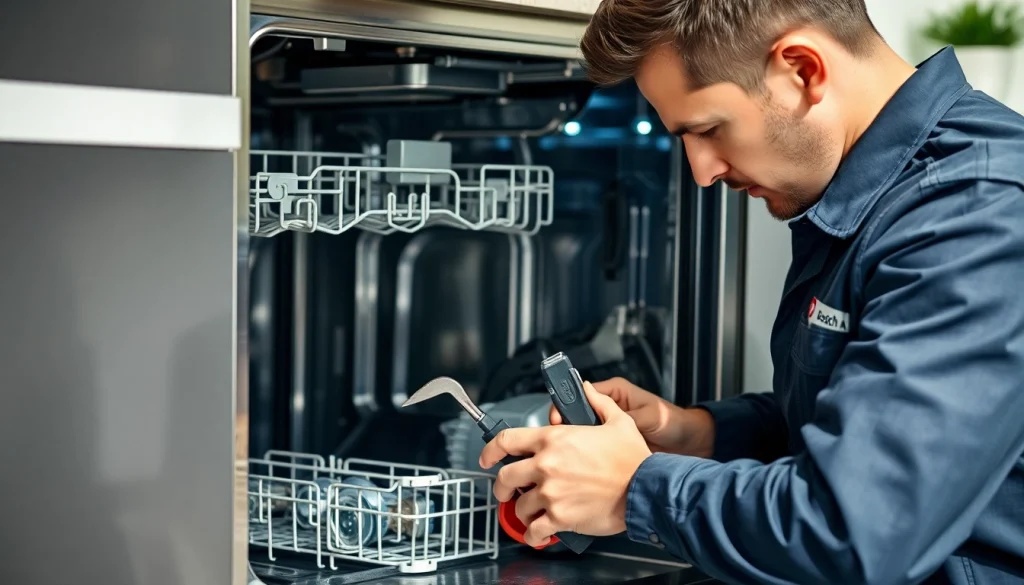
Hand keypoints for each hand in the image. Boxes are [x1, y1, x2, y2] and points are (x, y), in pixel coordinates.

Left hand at [479, 381, 651, 547]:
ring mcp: (551, 493)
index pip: (506, 440)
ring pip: (519, 506)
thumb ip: (597, 402)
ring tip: (530, 511)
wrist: (645, 489)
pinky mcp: (560, 518)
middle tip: (506, 491)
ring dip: (522, 510)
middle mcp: (546, 465)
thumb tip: (587, 389)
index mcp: (554, 439)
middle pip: (505, 477)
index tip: (486, 458)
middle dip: (502, 486)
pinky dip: (532, 535)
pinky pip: (534, 531)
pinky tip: (536, 534)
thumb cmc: (633, 459)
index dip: (490, 450)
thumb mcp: (618, 420)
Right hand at [551, 377, 713, 457]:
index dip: (565, 407)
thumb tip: (594, 402)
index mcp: (614, 395)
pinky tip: (585, 466)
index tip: (557, 419)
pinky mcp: (610, 452)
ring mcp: (607, 434)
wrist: (691, 447)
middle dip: (566, 431)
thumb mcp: (647, 415)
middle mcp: (607, 413)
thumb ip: (621, 413)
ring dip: (576, 447)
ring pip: (581, 438)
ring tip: (572, 456)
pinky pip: (592, 454)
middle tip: (561, 442)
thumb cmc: (674, 423)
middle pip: (575, 419)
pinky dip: (587, 460)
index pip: (579, 396)